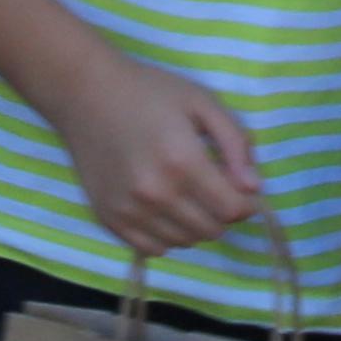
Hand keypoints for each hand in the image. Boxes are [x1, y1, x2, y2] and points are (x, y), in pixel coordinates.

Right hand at [38, 47, 267, 262]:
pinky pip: (154, 248)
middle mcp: (156, 193)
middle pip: (212, 230)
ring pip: (185, 242)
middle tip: (212, 186)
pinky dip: (167, 234)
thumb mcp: (201, 102)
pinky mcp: (110, 218)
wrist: (86, 92)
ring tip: (186, 193)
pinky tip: (162, 207)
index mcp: (183, 162)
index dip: (246, 202)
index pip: (232, 210)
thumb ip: (235, 143)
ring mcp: (130, 210)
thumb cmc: (148, 92)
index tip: (241, 187)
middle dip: (222, 212)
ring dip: (195, 223)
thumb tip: (254, 187)